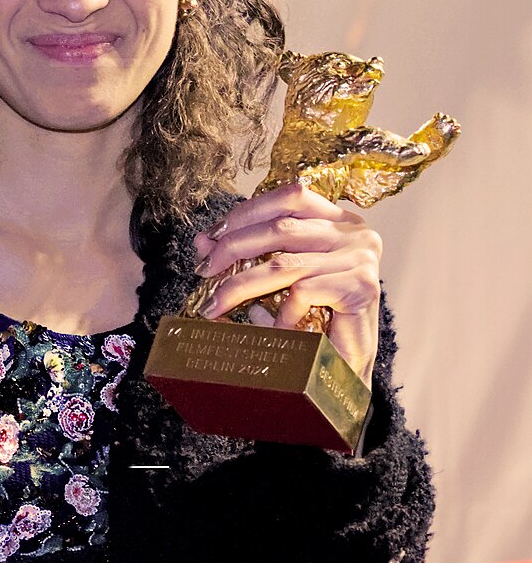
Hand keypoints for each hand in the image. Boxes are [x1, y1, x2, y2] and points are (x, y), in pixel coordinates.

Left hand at [193, 184, 381, 385]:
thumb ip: (247, 255)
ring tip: (215, 304)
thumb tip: (201, 241)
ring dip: (240, 285)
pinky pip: (303, 292)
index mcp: (338, 220)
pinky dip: (280, 313)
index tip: (212, 237)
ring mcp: (360, 259)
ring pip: (283, 264)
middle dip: (232, 248)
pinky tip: (276, 329)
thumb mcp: (276, 280)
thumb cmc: (312, 321)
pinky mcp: (361, 287)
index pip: (290, 196)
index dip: (247, 212)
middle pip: (281, 227)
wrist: (346, 365)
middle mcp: (354, 233)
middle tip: (204, 270)